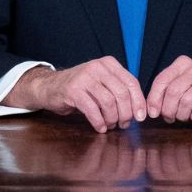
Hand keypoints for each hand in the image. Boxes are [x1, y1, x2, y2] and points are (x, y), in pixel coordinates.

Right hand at [7, 57, 145, 132]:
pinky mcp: (73, 90)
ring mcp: (84, 77)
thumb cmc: (80, 89)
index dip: (138, 102)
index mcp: (109, 64)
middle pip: (122, 93)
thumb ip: (118, 90)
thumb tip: (138, 111)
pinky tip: (100, 127)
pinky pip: (92, 109)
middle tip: (123, 124)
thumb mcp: (102, 83)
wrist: (50, 87)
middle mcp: (98, 67)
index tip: (141, 117)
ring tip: (110, 126)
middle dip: (126, 113)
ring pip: (108, 102)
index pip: (131, 82)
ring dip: (112, 118)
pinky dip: (98, 121)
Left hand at [146, 56, 191, 122]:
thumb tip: (152, 110)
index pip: (162, 80)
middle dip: (168, 110)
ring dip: (181, 115)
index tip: (152, 113)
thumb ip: (165, 92)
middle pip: (172, 92)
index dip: (154, 98)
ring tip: (184, 116)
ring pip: (185, 102)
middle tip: (169, 118)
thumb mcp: (180, 85)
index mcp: (182, 63)